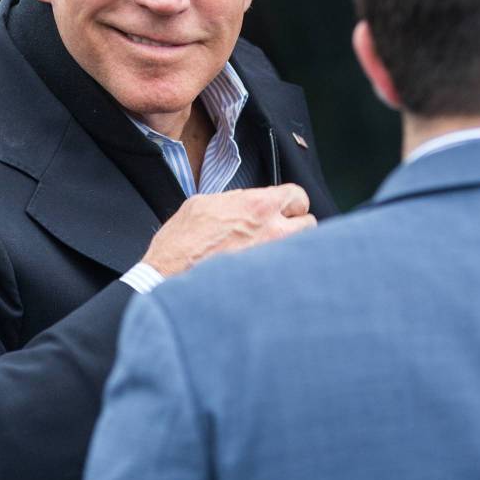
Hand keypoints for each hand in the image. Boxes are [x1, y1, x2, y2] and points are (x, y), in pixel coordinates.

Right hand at [141, 184, 315, 277]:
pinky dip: (280, 272)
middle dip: (298, 225)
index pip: (298, 195)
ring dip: (292, 249)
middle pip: (311, 223)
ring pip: (302, 250)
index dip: (291, 201)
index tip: (284, 207)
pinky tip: (264, 273)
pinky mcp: (268, 283)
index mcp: (258, 206)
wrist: (169, 276)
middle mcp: (273, 232)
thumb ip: (234, 200)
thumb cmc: (181, 242)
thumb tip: (244, 202)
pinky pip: (286, 273)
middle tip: (282, 229)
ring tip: (274, 252)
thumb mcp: (203, 203)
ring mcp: (272, 260)